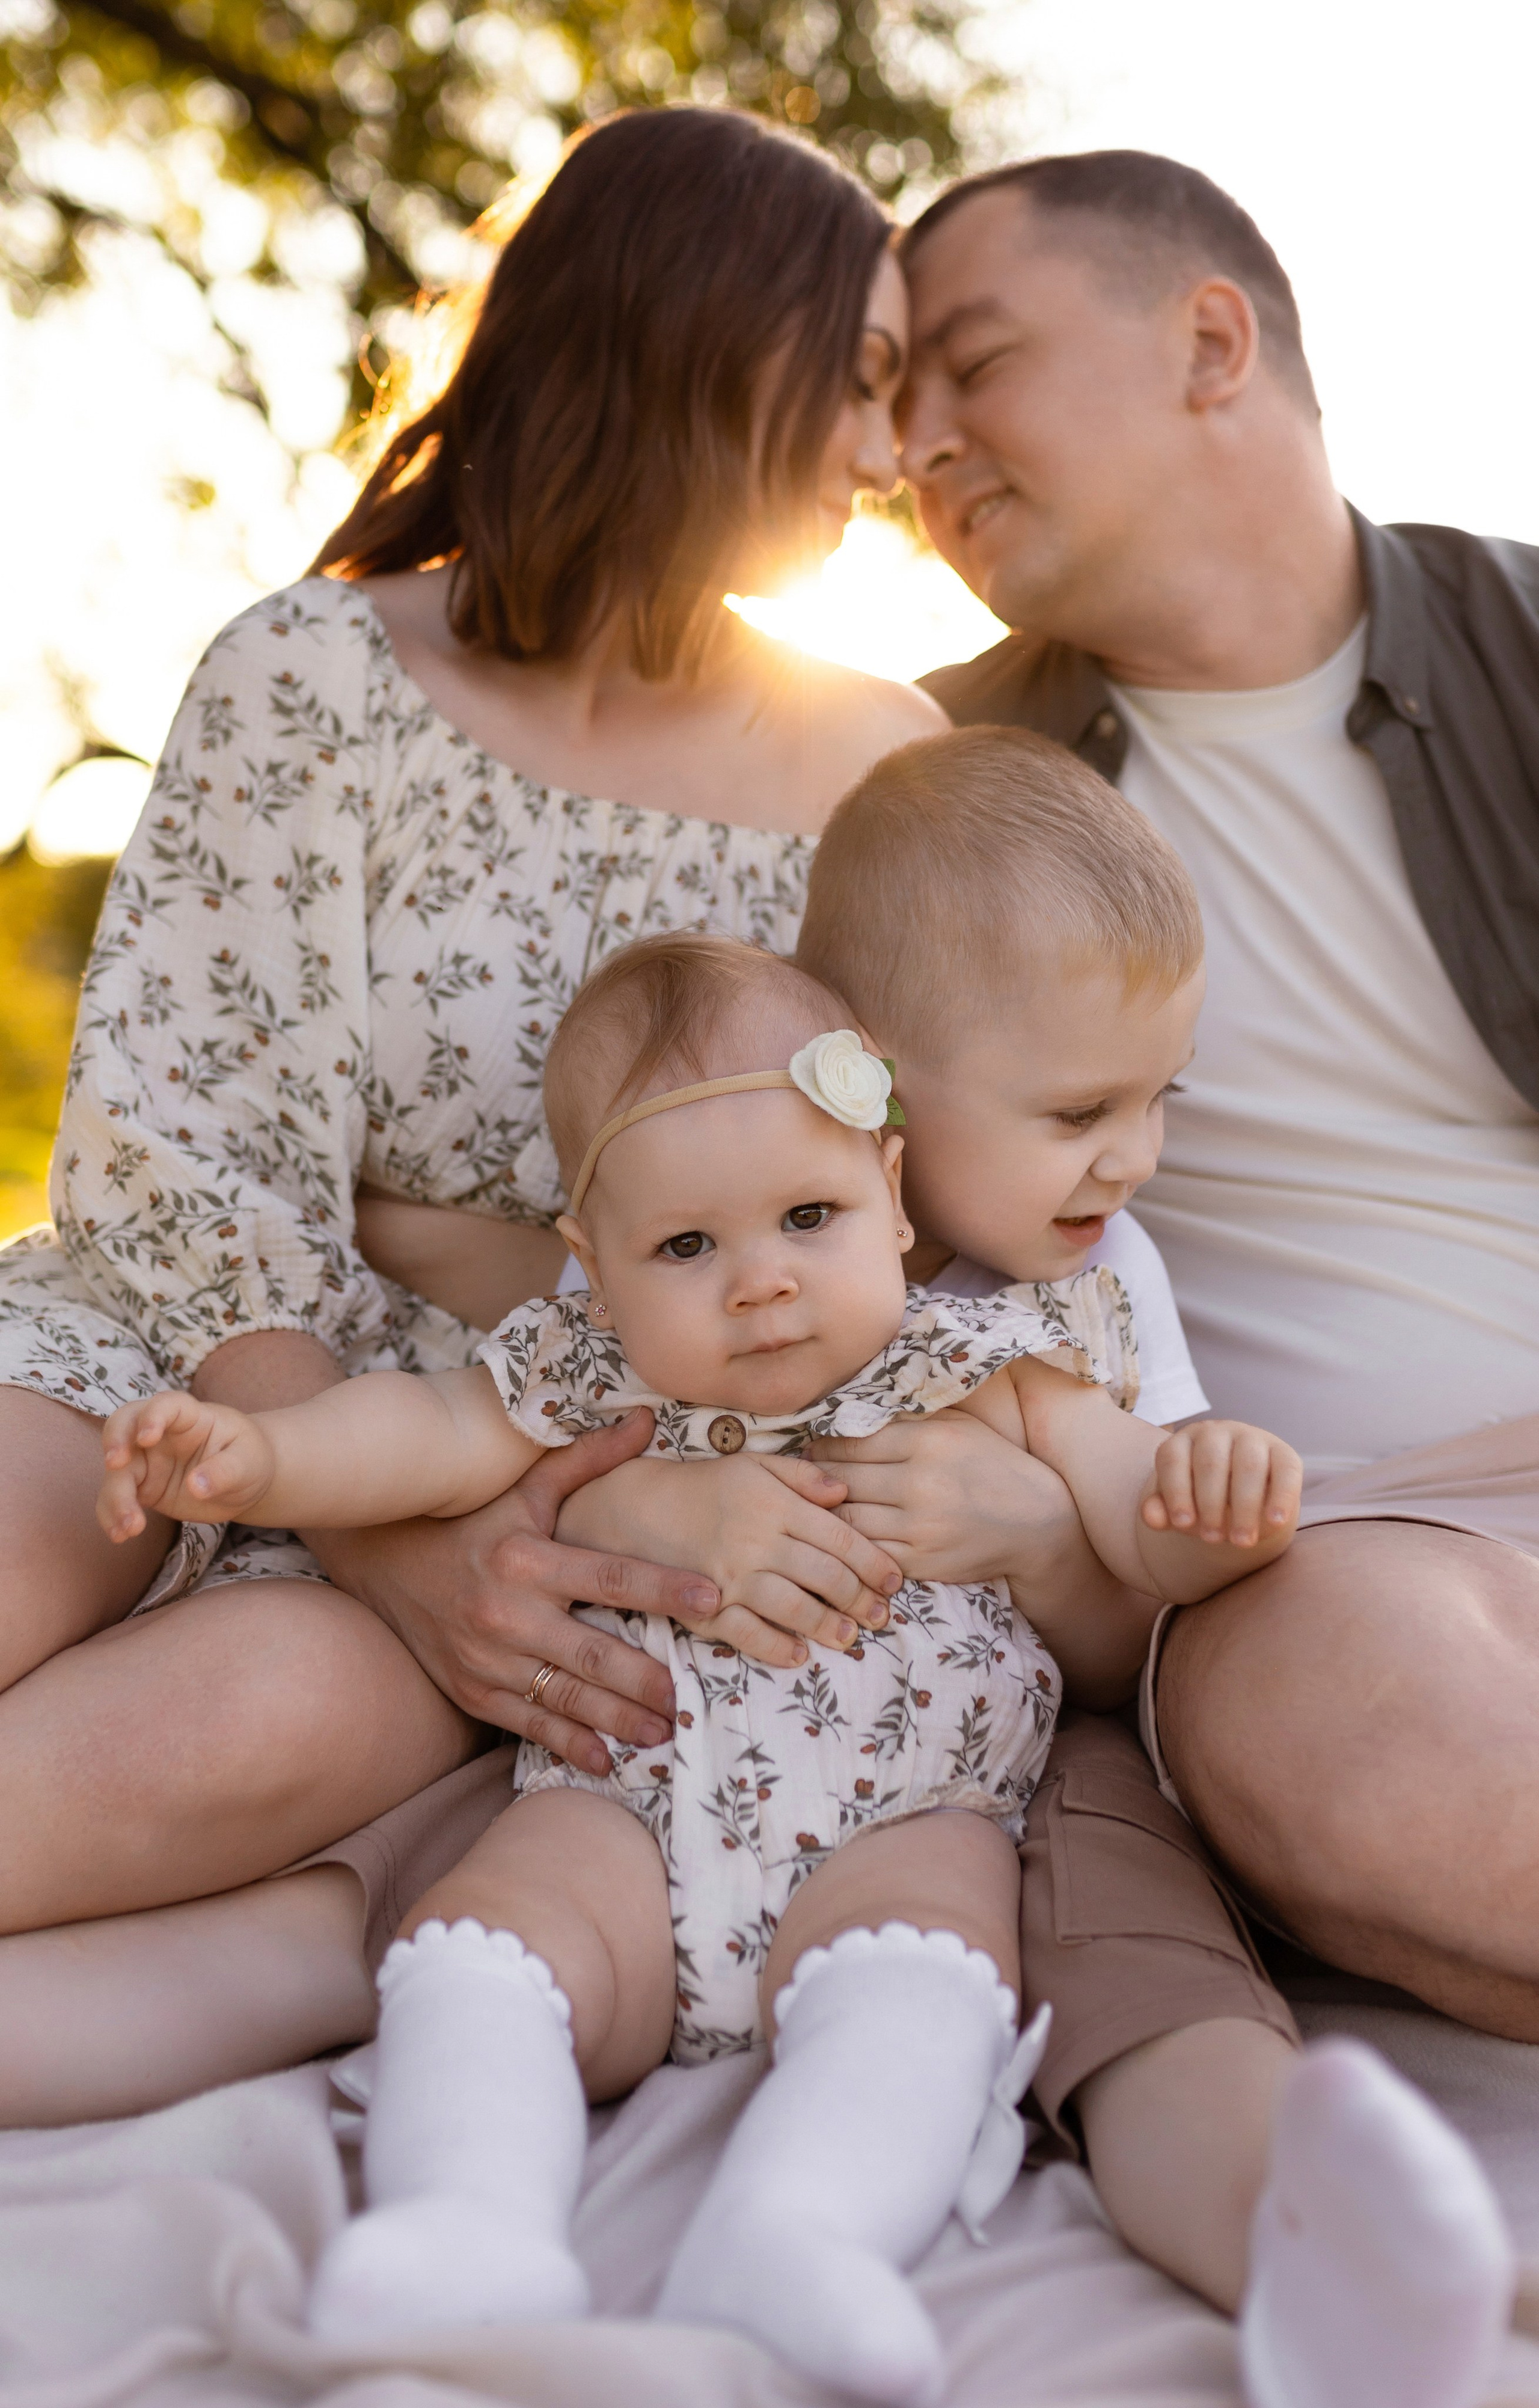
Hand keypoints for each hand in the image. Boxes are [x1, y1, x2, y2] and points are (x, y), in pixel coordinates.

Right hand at [99, 1392, 275, 1539]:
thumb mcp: (248, 1463)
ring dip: (115, 1496)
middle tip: (115, 1464)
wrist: (242, 1482)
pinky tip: (120, 1535)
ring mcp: (146, 1460)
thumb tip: (196, 1487)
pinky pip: (117, 1498)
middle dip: (115, 1440)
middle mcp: (160, 1434)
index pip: (166, 1405)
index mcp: (189, 1416)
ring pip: (116, 1470)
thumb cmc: (247, 1460)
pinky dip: (113, 1515)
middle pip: (124, 1425)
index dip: (153, 1416)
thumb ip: (225, 1471)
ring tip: (128, 1528)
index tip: (147, 1437)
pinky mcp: (141, 1488)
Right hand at [302, 1408, 721, 1777]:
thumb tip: (645, 1419)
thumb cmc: (468, 1520)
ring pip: (564, 1698)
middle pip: (593, 1653)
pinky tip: (605, 1760)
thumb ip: (586, 1459)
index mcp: (526, 1557)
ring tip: (664, 1732)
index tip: (713, 1599)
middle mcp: (507, 1612)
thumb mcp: (522, 1487)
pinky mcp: (470, 1692)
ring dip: (618, 1721)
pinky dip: (567, 1745)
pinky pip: (526, 1725)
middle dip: (645, 1680)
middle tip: (689, 1698)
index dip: (665, 1588)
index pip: (611, 1574)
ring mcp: (486, 1659)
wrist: (380, 1559)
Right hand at [558, 1453, 901, 1667]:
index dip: (875, 1563)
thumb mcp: (753, 1465)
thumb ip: (802, 1476)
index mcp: (776, 1504)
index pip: (841, 1539)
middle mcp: (758, 1542)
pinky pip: (749, 1636)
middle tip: (882, 1616)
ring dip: (829, 1627)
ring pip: (795, 1609)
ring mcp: (731, 1577)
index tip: (895, 1581)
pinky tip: (799, 1654)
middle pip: (826, 1577)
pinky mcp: (705, 1608)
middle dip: (862, 1600)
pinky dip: (778, 1648)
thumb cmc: (704, 1486)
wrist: (635, 1510)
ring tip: (850, 1638)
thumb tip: (846, 1493)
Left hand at [809, 1410, 1087, 1599]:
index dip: (820, 1444)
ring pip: (847, 1518)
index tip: (809, 1446)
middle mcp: (920, 1484)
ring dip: (826, 1512)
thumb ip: (905, 1418)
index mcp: (927, 1442)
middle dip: (815, 1478)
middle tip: (797, 1476)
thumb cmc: (992, 1464)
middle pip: (841, 1479)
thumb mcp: (956, 1426)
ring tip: (812, 1505)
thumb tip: (847, 1410)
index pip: (848, 1442)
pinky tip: (842, 1533)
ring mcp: (919, 1527)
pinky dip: (851, 1542)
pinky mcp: (920, 1561)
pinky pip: (867, 1550)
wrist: (1039, 1523)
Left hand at [1142, 1420, 1303, 1548]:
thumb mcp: (1178, 1507)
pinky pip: (1286, 1471)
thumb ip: (1162, 1511)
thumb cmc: (1199, 1500)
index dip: (1176, 1492)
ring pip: (1248, 1466)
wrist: (1241, 1498)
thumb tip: (1151, 1519)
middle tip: (1212, 1540)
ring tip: (1241, 1541)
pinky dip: (1282, 1497)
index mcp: (1183, 1441)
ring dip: (1244, 1507)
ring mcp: (1252, 1438)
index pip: (1173, 1459)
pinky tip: (1275, 1522)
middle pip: (1211, 1463)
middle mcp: (1216, 1432)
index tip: (1182, 1525)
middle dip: (1211, 1504)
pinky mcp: (1283, 1453)